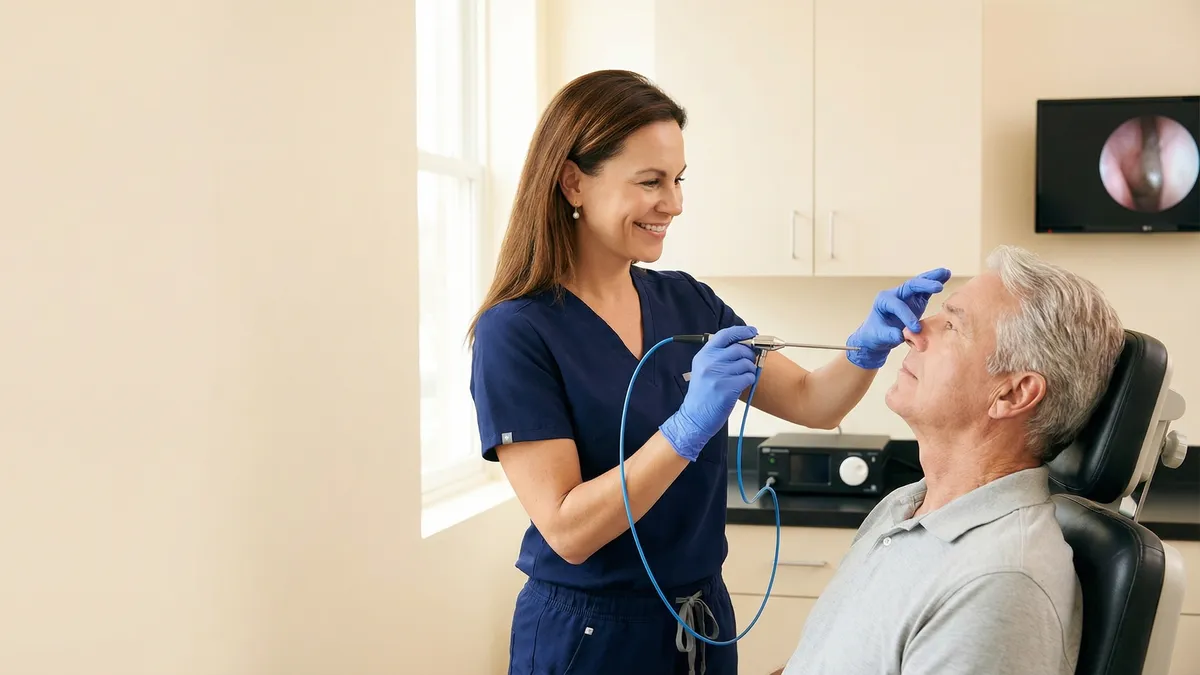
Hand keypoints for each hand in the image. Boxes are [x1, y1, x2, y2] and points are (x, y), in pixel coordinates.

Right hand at [661, 325, 759, 460]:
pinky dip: (749, 380)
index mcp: (704, 355)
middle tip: (749, 362)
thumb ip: (720, 356)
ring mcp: (718, 375)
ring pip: (746, 363)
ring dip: (750, 370)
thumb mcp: (704, 369)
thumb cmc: (702, 394)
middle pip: (740, 349)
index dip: (742, 331)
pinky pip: (748, 377)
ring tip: (742, 377)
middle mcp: (710, 362)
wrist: (695, 416)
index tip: (752, 332)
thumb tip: (744, 345)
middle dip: (750, 354)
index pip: (725, 335)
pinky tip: (741, 385)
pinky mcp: (727, 388)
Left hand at [846, 268, 950, 369]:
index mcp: (883, 300)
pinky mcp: (915, 300)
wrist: (878, 336)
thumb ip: (890, 335)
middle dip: (924, 285)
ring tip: (946, 272)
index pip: (898, 304)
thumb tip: (901, 335)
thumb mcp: (879, 336)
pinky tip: (946, 276)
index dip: (907, 316)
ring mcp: (906, 296)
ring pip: (919, 284)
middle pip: (910, 286)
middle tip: (938, 287)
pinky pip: (926, 290)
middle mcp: (895, 294)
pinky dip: (935, 283)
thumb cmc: (876, 334)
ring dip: (933, 278)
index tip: (916, 329)